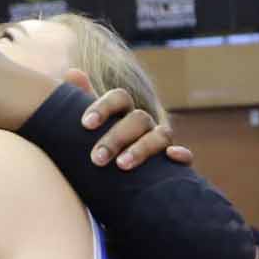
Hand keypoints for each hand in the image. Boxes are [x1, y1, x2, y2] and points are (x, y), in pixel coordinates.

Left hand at [74, 72, 190, 169]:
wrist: (112, 187)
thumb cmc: (97, 153)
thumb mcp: (87, 131)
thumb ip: (79, 103)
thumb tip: (72, 72)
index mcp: (123, 114)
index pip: (119, 98)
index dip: (104, 107)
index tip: (86, 124)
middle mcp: (144, 125)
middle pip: (137, 119)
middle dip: (117, 137)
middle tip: (96, 158)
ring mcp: (160, 143)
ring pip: (161, 136)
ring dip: (142, 148)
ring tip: (122, 165)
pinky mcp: (173, 166)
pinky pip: (185, 157)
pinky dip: (182, 154)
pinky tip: (171, 156)